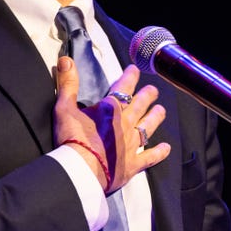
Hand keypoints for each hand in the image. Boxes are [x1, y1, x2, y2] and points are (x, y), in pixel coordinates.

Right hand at [53, 56, 170, 192]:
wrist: (81, 170)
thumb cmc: (72, 139)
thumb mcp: (64, 108)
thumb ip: (68, 83)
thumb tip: (66, 60)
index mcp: (110, 109)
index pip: (123, 87)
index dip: (130, 77)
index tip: (135, 70)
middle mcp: (125, 124)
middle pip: (140, 105)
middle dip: (147, 95)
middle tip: (153, 89)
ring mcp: (131, 144)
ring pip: (148, 127)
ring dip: (155, 117)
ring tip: (161, 110)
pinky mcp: (133, 164)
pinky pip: (150, 156)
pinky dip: (159, 152)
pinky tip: (166, 148)